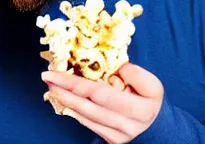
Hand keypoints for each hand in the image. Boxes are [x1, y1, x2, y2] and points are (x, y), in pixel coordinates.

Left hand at [42, 63, 163, 143]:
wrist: (157, 127)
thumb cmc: (151, 100)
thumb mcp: (152, 84)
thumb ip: (135, 74)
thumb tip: (114, 68)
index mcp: (138, 109)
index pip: (100, 94)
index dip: (75, 84)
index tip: (56, 72)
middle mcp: (125, 125)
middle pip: (88, 106)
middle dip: (64, 91)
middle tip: (47, 77)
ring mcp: (115, 135)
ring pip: (85, 116)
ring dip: (65, 99)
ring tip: (51, 84)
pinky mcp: (109, 139)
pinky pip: (87, 123)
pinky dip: (73, 110)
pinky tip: (62, 98)